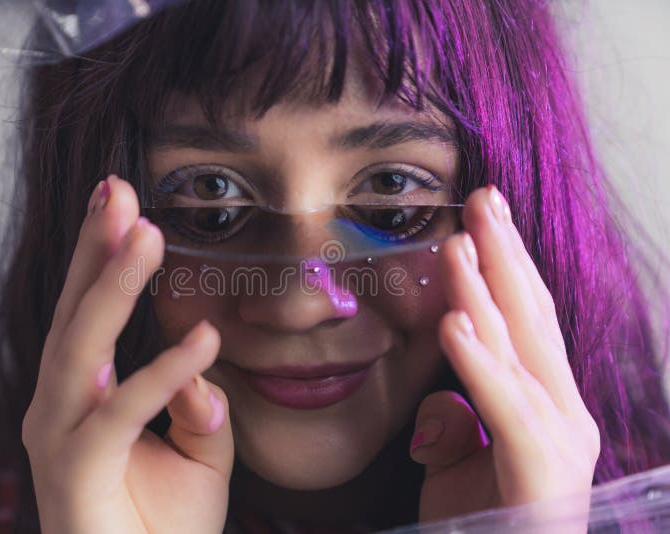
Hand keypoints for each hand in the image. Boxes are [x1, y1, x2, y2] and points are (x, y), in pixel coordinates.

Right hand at [22, 175, 233, 533]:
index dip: (101, 254)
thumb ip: (199, 402)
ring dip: (115, 288)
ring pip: (84, 347)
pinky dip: (165, 372)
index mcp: (82, 394)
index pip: (89, 311)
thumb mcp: (198, 452)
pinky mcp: (76, 470)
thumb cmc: (162, 525)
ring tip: (147, 233)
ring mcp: (60, 436)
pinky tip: (205, 338)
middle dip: (95, 248)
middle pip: (76, 313)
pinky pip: (124, 410)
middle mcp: (60, 406)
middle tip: (120, 189)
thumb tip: (202, 362)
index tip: (120, 199)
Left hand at [410, 185, 599, 528]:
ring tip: (458, 243)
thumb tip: (443, 392)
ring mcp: (558, 439)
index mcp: (546, 404)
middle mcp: (561, 413)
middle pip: (531, 318)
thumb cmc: (480, 524)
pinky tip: (455, 323)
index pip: (527, 321)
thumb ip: (456, 418)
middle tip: (481, 198)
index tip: (480, 217)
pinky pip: (505, 407)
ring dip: (486, 291)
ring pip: (519, 350)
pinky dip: (478, 362)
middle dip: (504, 255)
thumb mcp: (457, 463)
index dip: (506, 265)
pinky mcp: (540, 471)